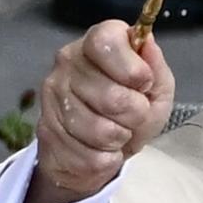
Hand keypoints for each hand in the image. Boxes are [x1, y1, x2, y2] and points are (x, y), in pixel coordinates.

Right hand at [24, 21, 174, 202]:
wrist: (102, 148)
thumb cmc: (132, 110)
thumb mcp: (156, 86)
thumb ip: (154, 65)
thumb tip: (146, 42)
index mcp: (94, 44)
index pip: (107, 44)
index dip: (134, 70)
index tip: (143, 83)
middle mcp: (67, 64)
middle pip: (113, 97)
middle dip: (135, 115)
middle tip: (133, 116)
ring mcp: (51, 98)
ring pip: (101, 131)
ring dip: (120, 138)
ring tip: (118, 132)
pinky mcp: (46, 133)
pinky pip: (90, 157)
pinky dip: (106, 159)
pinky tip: (102, 149)